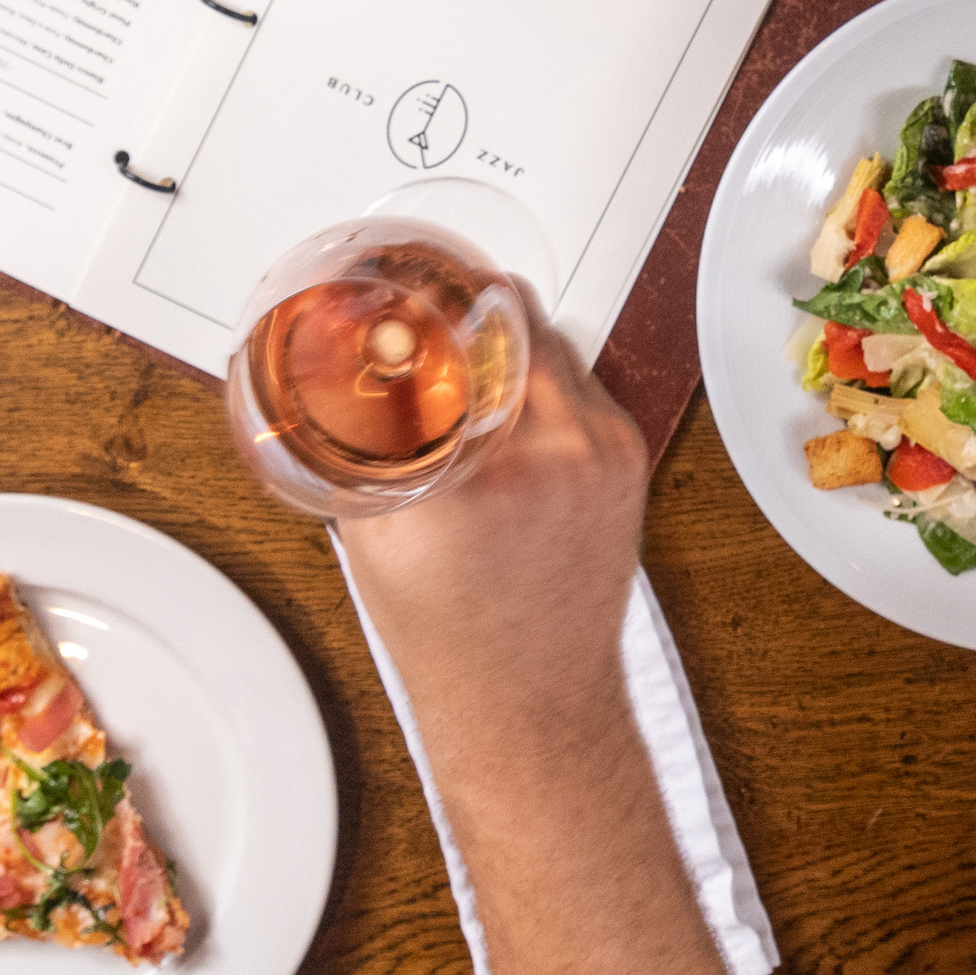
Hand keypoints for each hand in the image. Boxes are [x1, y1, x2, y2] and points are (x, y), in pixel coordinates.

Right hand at [333, 304, 650, 728]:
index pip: (456, 333)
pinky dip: (546, 383)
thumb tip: (344, 373)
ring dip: (511, 342)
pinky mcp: (630, 456)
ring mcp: (601, 452)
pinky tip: (511, 407)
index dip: (430, 292)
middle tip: (432, 305)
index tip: (405, 277)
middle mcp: (550, 453)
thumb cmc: (448, 632)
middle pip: (513, 320)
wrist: (532, 697)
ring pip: (553, 344)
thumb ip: (361, 447)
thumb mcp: (374, 531)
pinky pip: (584, 383)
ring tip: (469, 357)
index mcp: (471, 475)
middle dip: (469, 308)